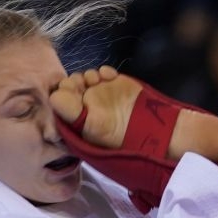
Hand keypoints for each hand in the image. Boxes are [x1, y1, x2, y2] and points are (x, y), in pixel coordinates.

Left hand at [51, 67, 217, 163]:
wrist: (163, 137)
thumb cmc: (132, 145)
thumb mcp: (97, 133)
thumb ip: (74, 117)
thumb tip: (53, 99)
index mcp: (80, 128)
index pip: (58, 104)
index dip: (62, 95)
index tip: (72, 93)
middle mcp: (88, 112)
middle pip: (67, 88)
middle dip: (73, 83)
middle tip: (86, 83)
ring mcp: (102, 98)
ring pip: (83, 79)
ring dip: (88, 75)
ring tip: (101, 80)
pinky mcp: (116, 88)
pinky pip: (101, 73)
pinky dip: (103, 72)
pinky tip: (110, 76)